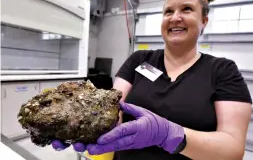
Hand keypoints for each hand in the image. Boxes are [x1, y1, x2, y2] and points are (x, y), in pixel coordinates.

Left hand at [52, 102, 184, 153]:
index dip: (110, 136)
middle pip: (115, 143)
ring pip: (115, 147)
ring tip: (89, 150)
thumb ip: (130, 108)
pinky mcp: (130, 145)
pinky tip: (98, 148)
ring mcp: (131, 143)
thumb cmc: (155, 122)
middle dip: (101, 147)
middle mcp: (132, 138)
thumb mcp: (143, 111)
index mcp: (137, 128)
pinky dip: (107, 148)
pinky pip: (117, 147)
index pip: (122, 132)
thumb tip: (119, 103)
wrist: (164, 134)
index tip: (100, 139)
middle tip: (88, 148)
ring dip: (102, 149)